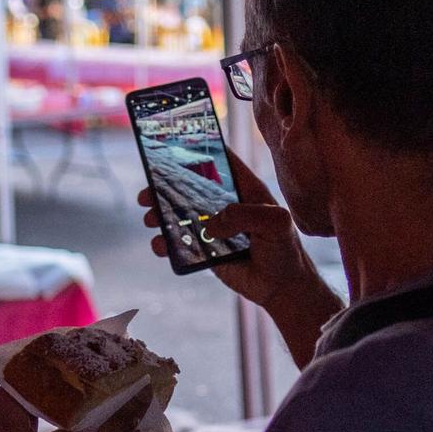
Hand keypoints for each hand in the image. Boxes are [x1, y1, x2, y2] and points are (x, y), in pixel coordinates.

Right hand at [138, 150, 341, 367]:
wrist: (282, 288)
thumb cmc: (285, 250)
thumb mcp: (275, 223)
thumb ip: (245, 216)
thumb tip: (211, 224)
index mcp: (245, 189)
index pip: (220, 160)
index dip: (200, 149)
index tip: (173, 144)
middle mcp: (226, 205)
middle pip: (190, 187)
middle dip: (165, 186)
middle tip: (148, 192)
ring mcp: (214, 227)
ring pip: (180, 214)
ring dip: (160, 214)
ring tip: (150, 218)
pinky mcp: (206, 250)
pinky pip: (180, 243)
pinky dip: (166, 244)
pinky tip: (160, 245)